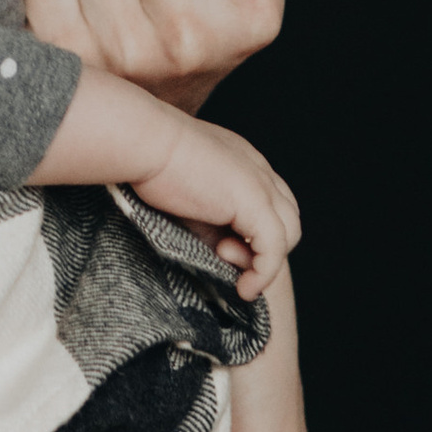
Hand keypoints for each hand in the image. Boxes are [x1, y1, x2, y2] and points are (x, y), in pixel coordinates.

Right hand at [130, 112, 299, 301]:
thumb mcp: (188, 197)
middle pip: (287, 218)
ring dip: (265, 261)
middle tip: (224, 255)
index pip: (271, 203)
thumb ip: (209, 223)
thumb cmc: (150, 163)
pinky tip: (244, 289)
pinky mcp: (254, 202)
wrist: (143, 141)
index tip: (221, 247)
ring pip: (288, 234)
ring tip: (232, 271)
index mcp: (244, 162)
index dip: (255, 231)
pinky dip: (263, 274)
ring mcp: (261, 185)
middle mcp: (260, 170)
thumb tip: (219, 255)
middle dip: (265, 246)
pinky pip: (274, 249)